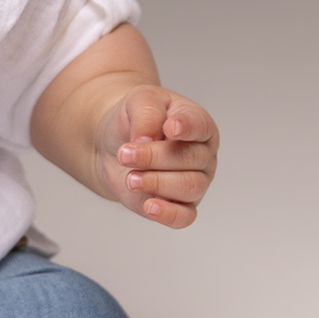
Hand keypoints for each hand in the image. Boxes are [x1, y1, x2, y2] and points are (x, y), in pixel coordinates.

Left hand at [97, 86, 218, 228]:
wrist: (116, 144)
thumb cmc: (137, 120)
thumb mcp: (139, 101)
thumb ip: (147, 113)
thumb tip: (147, 138)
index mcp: (199, 125)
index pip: (200, 126)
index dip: (187, 127)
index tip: (169, 128)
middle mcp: (202, 155)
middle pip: (189, 159)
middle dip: (153, 157)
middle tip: (125, 153)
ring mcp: (194, 182)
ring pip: (189, 187)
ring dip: (156, 182)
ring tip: (131, 178)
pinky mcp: (179, 205)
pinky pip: (184, 217)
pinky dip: (168, 214)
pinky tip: (150, 206)